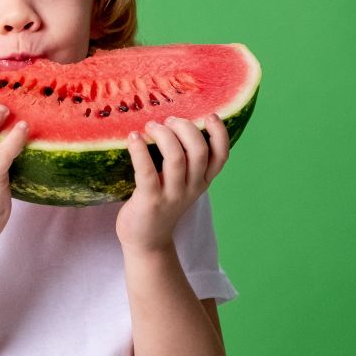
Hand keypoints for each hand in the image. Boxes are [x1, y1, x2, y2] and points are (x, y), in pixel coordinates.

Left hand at [116, 114, 229, 253]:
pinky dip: (140, 150)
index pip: (221, 156)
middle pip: (199, 151)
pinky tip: (133, 137)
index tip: (210, 115)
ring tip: (150, 126)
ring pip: (176, 158)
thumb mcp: (182, 183)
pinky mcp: (150, 201)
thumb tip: (174, 122)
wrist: (146, 240)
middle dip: (185, 128)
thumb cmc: (162, 203)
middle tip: (168, 121)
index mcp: (203, 181)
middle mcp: (192, 187)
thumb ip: (185, 160)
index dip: (219, 133)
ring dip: (163, 135)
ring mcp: (172, 195)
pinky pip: (147, 172)